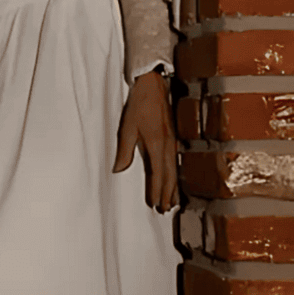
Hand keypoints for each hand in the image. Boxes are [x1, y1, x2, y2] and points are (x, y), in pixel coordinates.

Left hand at [112, 70, 178, 213]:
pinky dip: (176, 174)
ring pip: (175, 170)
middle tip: (165, 210)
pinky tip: (175, 179)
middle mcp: (168, 146)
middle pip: (169, 176)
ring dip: (174, 187)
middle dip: (168, 194)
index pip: (157, 175)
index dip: (156, 191)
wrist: (153, 85)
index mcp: (157, 145)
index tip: (155, 205)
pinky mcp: (173, 137)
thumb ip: (124, 150)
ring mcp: (172, 141)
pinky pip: (175, 161)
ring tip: (173, 201)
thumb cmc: (139, 105)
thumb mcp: (127, 128)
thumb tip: (118, 170)